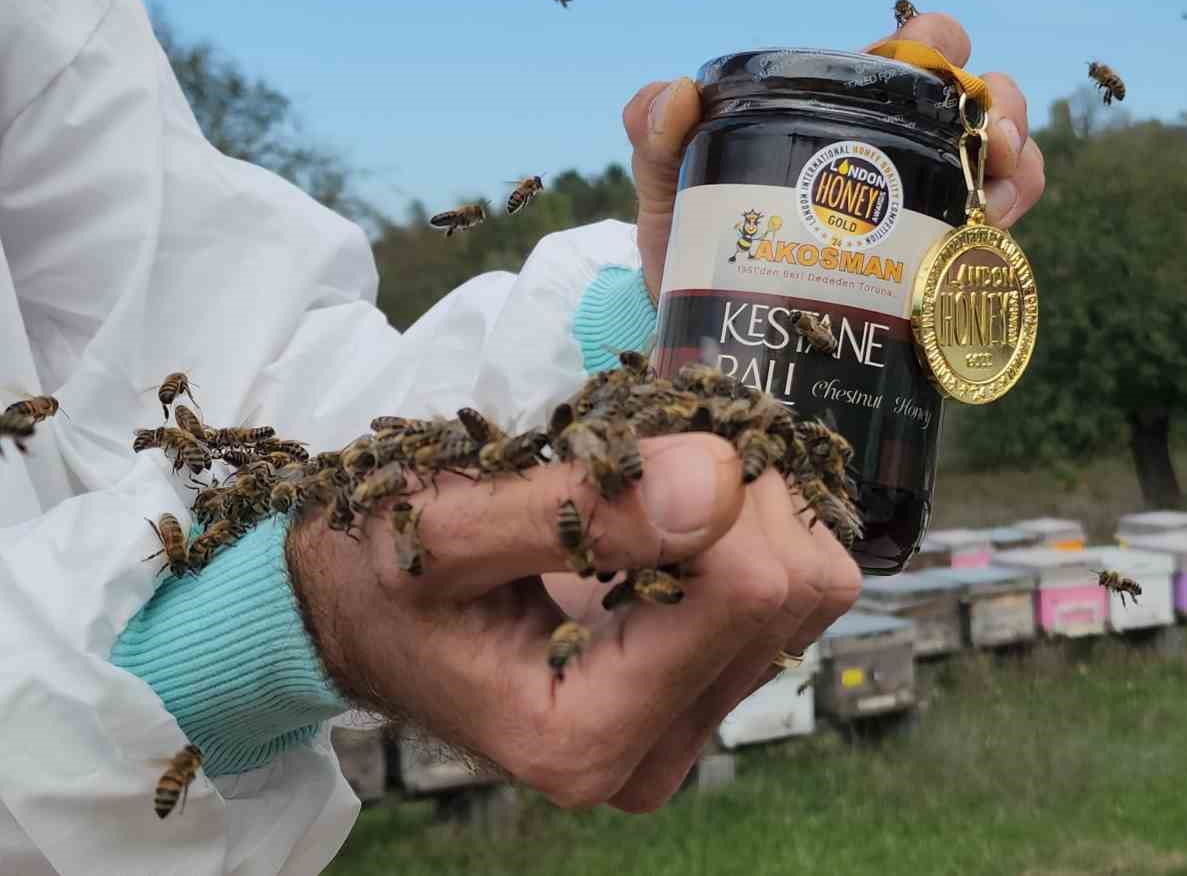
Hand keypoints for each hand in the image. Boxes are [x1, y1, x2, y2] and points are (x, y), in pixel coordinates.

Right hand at [289, 433, 860, 810]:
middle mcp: (650, 758)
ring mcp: (685, 730)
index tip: (644, 445)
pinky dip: (756, 530)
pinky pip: (794, 598)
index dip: (715, 491)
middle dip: (741, 496)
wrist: (359, 608)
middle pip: (795, 595)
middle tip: (653, 450)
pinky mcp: (705, 694)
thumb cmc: (382, 570)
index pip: (746, 592)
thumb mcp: (448, 528)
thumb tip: (719, 480)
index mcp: (585, 738)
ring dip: (752, 508)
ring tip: (655, 482)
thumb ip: (579, 511)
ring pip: (811, 595)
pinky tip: (678, 512)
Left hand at [625, 12, 1046, 301]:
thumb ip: (655, 138)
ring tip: (996, 193)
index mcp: (844, 112)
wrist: (707, 337)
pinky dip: (1007, 231)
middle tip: (989, 139)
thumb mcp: (669, 189)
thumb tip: (675, 94)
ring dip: (1018, 167)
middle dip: (1000, 106)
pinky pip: (993, 241)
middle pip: (979, 102)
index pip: (912, 54)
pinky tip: (990, 237)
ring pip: (1003, 165)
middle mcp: (897, 156)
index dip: (938, 48)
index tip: (934, 67)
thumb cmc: (695, 246)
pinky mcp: (933, 273)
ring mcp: (924, 213)